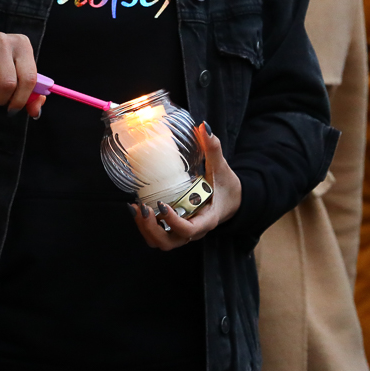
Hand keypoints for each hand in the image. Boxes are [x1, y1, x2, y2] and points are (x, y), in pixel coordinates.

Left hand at [129, 123, 241, 249]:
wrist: (234, 201)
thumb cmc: (227, 186)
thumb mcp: (222, 168)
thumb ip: (213, 149)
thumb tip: (203, 127)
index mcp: (207, 219)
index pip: (189, 230)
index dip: (173, 221)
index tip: (161, 204)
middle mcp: (194, 230)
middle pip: (169, 243)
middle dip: (151, 229)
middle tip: (142, 207)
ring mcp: (183, 232)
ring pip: (160, 242)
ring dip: (145, 229)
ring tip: (135, 208)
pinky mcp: (175, 228)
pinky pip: (158, 234)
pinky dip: (146, 226)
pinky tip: (137, 207)